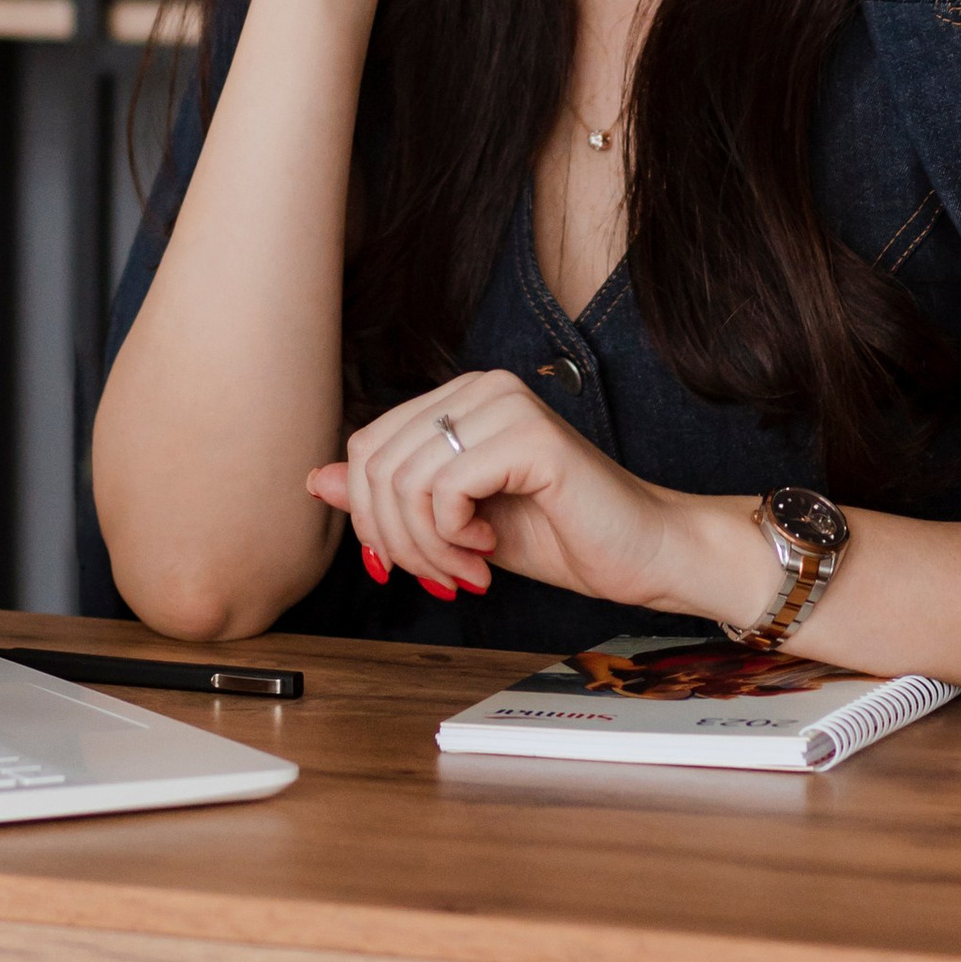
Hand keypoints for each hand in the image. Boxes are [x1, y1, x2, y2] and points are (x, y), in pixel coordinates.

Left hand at [308, 367, 724, 614]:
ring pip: (405, 479)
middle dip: (396, 538)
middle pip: (377, 462)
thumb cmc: (562, 535)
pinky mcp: (529, 435)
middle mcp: (481, 387)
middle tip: (441, 574)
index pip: (368, 445)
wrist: (644, 555)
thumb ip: (392, 497)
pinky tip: (488, 549)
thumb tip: (316, 478)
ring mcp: (506, 404)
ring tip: (468, 567)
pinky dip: (452, 536)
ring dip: (427, 546)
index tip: (409, 562)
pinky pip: (445, 489)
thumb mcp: (455, 523)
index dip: (371, 516)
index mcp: (461, 398)